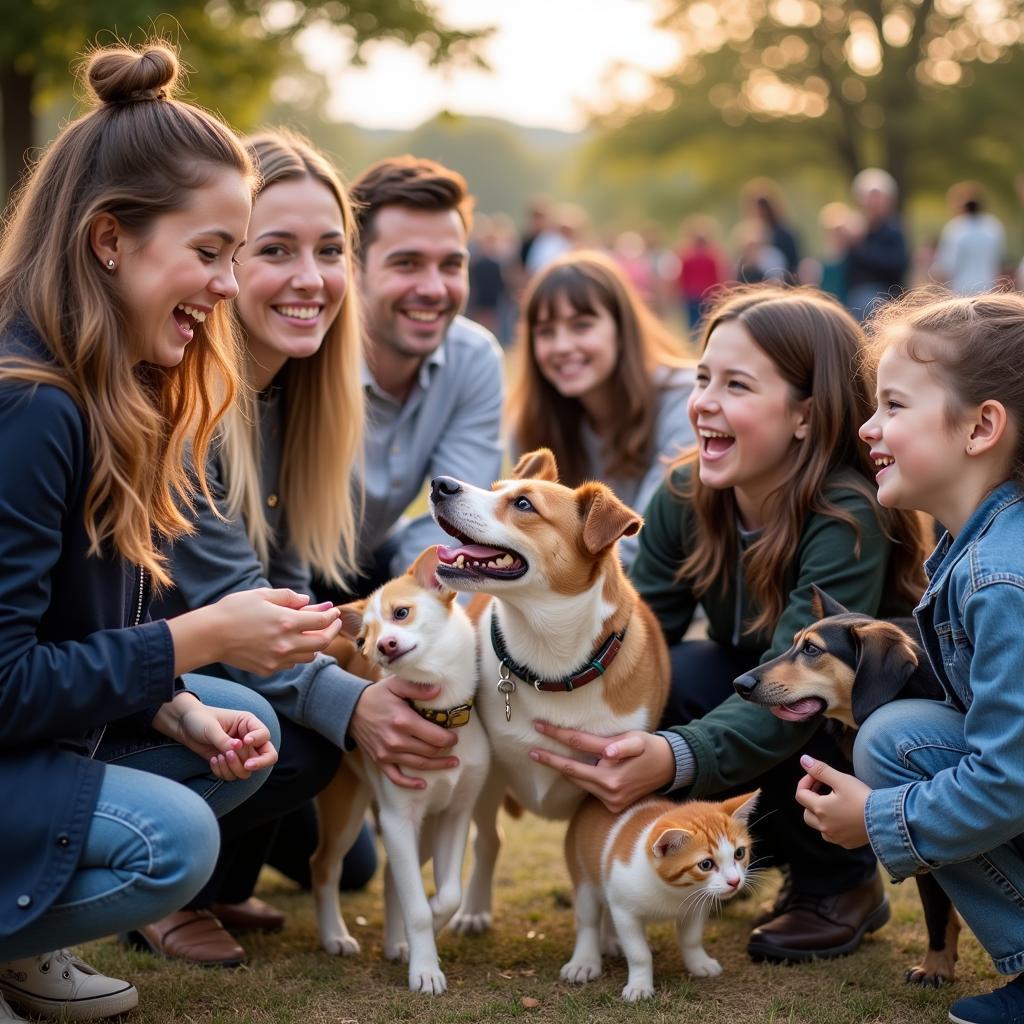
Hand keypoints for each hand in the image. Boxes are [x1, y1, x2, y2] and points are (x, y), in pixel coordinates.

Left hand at [154, 693, 277, 780]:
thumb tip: (237, 748)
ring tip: (219, 757)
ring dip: (234, 767)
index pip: (264, 735)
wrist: (183, 725)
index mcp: (248, 724)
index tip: (243, 742)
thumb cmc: (199, 719)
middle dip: (258, 763)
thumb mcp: (211, 728)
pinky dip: (223, 772)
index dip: (257, 741)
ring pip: (248, 770)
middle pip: (266, 756)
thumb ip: (224, 740)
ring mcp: (239, 753)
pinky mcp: (228, 763)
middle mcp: (247, 739)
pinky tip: (213, 760)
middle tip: (247, 765)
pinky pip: (233, 775)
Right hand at [170, 588, 342, 676]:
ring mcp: (277, 659)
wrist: (210, 635)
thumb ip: (288, 597)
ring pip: (310, 656)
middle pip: (322, 642)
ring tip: (314, 633)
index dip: (331, 616)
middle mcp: (286, 643)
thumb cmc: (234, 610)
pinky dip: (298, 654)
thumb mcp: (262, 595)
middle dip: (332, 631)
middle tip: (333, 623)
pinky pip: (291, 663)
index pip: (322, 621)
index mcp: (286, 622)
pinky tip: (292, 644)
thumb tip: (307, 601)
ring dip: (316, 645)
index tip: (334, 611)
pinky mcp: (268, 669)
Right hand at [348, 676, 458, 789]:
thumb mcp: (396, 684)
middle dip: (446, 750)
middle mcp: (396, 740)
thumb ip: (417, 688)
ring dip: (437, 766)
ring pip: (419, 765)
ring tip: (452, 763)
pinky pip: (396, 778)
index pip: (435, 737)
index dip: (449, 737)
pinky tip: (423, 785)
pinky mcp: (380, 761)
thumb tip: (439, 691)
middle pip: (430, 751)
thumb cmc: (377, 696)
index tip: (455, 734)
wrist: (350, 710)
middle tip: (454, 745)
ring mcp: (387, 754)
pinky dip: (410, 784)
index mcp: (403, 721)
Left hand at [529, 720, 673, 812]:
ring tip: (544, 756)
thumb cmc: (649, 747)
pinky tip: (573, 770)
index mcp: (614, 770)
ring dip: (563, 770)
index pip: (578, 746)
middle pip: (572, 771)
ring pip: (579, 782)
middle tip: (531, 751)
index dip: (557, 735)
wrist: (668, 768)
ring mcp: (611, 800)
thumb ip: (624, 745)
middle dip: (550, 760)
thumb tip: (608, 753)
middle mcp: (610, 789)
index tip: (538, 726)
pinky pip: (590, 789)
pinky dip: (581, 779)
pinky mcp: (612, 806)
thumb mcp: (638, 740)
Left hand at [794, 754, 870, 848]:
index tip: (819, 776)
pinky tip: (845, 816)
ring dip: (821, 814)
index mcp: (820, 810)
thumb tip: (803, 760)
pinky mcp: (846, 843)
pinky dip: (833, 825)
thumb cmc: (863, 798)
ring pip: (818, 825)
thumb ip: (820, 770)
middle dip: (812, 799)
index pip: (800, 794)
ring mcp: (835, 837)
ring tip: (835, 802)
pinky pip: (833, 834)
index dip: (807, 781)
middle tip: (825, 789)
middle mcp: (824, 826)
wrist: (887, 820)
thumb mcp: (841, 780)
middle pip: (806, 812)